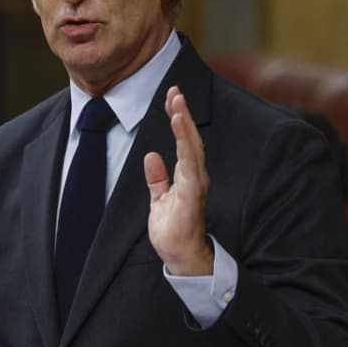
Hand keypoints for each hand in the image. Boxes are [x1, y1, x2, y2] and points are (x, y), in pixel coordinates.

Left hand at [143, 86, 213, 275]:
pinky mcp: (192, 196)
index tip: (171, 98)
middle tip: (175, 90)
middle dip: (183, 113)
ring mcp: (195, 185)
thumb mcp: (159, 199)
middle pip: (190, 139)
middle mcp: (195, 177)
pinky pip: (190, 166)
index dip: (178, 119)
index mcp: (187, 176)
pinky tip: (181, 129)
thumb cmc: (174, 230)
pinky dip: (186, 146)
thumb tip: (152, 156)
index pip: (184, 141)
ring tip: (177, 104)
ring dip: (185, 125)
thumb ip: (158, 179)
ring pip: (192, 148)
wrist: (180, 256)